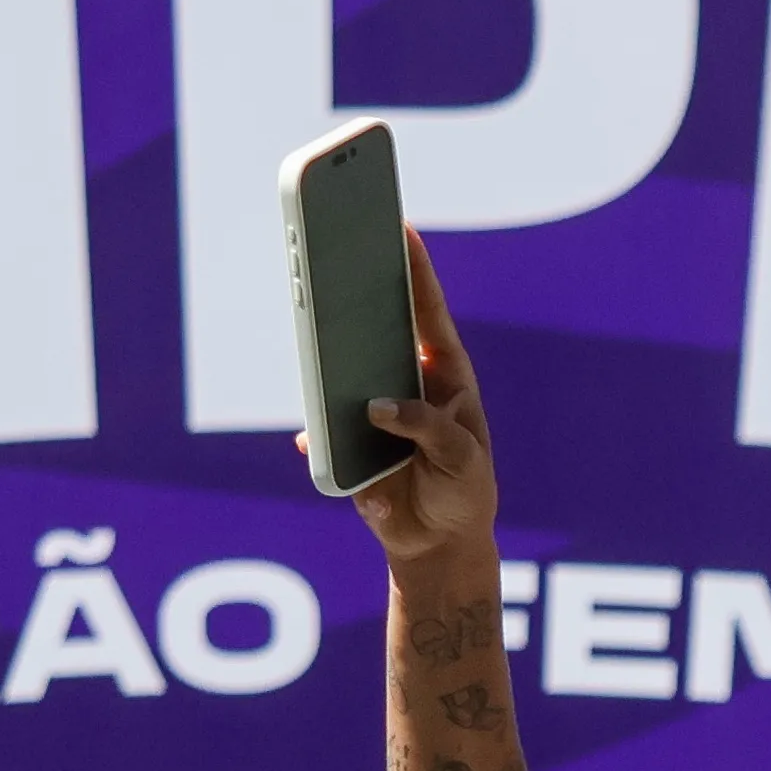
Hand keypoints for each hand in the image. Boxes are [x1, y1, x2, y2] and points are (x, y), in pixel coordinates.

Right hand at [339, 234, 497, 574]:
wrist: (438, 543)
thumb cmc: (463, 490)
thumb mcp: (462, 459)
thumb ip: (428, 429)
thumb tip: (377, 405)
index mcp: (444, 374)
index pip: (427, 312)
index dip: (415, 269)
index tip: (400, 227)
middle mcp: (405, 382)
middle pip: (375, 329)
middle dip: (355, 291)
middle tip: (334, 251)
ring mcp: (373, 408)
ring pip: (341, 371)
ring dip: (324, 352)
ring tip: (308, 323)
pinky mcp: (347, 441)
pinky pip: (321, 428)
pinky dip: (313, 433)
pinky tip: (308, 436)